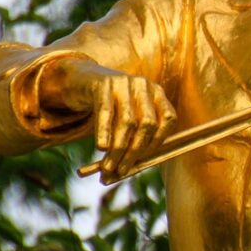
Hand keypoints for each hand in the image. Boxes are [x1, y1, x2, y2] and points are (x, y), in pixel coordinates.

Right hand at [45, 60, 177, 181]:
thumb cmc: (109, 106)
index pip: (167, 120)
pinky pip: (106, 112)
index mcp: (156, 93)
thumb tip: (128, 171)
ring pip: (127, 122)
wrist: (83, 79)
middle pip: (147, 123)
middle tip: (121, 170)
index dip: (157, 142)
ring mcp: (124, 82)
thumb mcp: (126, 117)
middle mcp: (143, 85)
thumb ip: (133, 139)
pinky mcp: (103, 84)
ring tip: (108, 167)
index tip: (141, 161)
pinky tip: (101, 148)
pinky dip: (105, 132)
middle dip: (134, 151)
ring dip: (118, 148)